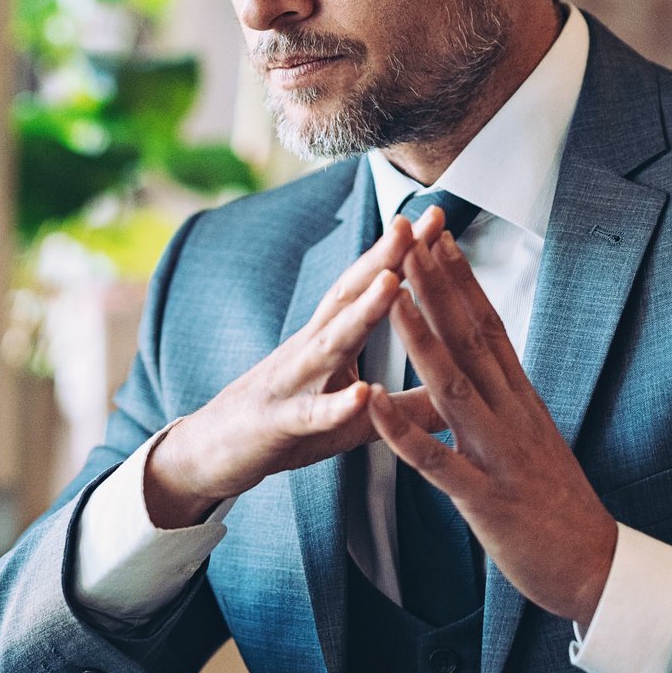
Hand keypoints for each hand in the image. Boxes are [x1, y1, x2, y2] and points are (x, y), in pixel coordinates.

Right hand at [143, 206, 446, 527]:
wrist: (213, 453)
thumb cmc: (286, 425)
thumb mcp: (350, 415)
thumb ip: (402, 404)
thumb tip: (458, 396)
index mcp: (329, 342)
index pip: (367, 288)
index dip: (400, 255)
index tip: (435, 218)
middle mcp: (309, 350)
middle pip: (348, 297)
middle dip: (383, 259)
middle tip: (414, 224)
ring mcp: (291, 383)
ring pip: (330, 343)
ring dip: (362, 313)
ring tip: (393, 283)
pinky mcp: (279, 424)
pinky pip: (309, 414)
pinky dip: (334, 405)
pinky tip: (359, 395)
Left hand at [367, 222, 618, 626]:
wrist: (596, 568)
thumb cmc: (557, 505)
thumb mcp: (534, 438)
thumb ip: (508, 398)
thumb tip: (490, 360)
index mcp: (522, 401)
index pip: (489, 327)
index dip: (462, 281)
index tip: (438, 238)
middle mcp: (513, 417)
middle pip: (472, 340)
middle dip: (439, 287)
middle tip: (411, 239)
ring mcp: (500, 456)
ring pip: (455, 387)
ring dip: (421, 339)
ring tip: (391, 297)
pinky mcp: (486, 499)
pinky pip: (438, 462)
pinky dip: (404, 432)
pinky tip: (374, 402)